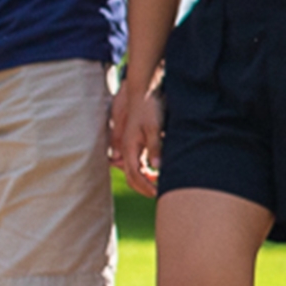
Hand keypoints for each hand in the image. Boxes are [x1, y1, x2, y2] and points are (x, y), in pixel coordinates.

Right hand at [109, 80, 163, 196]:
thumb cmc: (149, 108)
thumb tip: (157, 167)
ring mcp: (129, 146)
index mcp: (129, 147)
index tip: (156, 193)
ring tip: (158, 184)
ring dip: (144, 179)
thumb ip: (155, 147)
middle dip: (142, 187)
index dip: (144, 187)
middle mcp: (126, 149)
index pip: (134, 175)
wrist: (143, 91)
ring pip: (133, 170)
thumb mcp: (154, 128)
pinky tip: (156, 171)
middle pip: (131, 176)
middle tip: (157, 194)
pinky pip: (137, 162)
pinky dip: (145, 170)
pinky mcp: (135, 142)